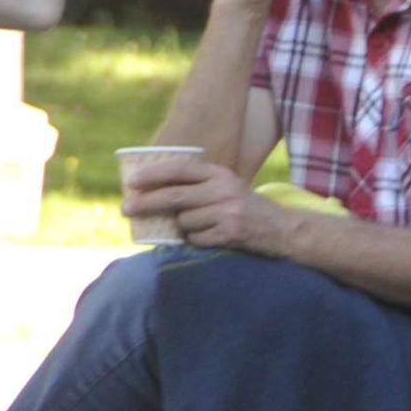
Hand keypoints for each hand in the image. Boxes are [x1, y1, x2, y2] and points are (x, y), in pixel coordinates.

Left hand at [125, 154, 288, 253]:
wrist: (284, 228)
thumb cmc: (245, 208)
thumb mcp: (227, 187)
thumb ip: (198, 186)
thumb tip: (150, 193)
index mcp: (222, 174)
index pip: (181, 170)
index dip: (154, 174)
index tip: (133, 181)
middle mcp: (225, 190)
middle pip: (175, 197)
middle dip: (146, 203)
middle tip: (126, 209)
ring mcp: (229, 212)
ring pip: (184, 222)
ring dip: (185, 227)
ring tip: (204, 225)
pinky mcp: (230, 233)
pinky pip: (196, 238)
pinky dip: (198, 240)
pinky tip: (213, 236)